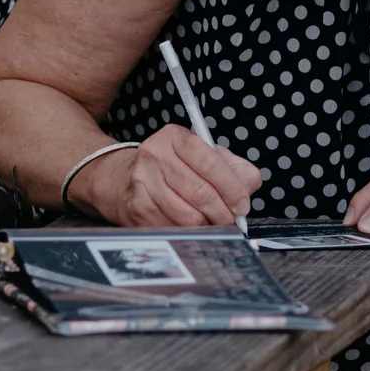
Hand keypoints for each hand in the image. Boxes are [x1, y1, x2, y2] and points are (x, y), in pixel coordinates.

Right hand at [82, 125, 262, 226]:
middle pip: (202, 193)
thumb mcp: (203, 157)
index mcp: (176, 138)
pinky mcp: (137, 207)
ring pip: (189, 216)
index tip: (242, 205)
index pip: (211, 162)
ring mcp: (143, 182)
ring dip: (207, 225)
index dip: (232, 188)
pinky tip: (188, 225)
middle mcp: (156, 155)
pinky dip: (188, 232)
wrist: (122, 180)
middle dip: (224, 212)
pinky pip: (174, 229)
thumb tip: (248, 189)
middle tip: (231, 220)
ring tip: (210, 222)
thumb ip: (233, 168)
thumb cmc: (171, 169)